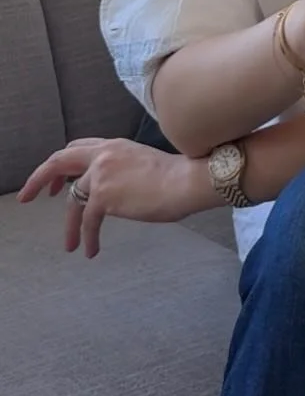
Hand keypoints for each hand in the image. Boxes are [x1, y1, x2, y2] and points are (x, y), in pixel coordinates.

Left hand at [17, 139, 211, 257]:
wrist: (188, 180)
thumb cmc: (178, 176)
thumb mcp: (144, 164)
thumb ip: (124, 170)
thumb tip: (117, 190)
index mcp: (114, 145)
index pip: (77, 147)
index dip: (61, 164)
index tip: (56, 183)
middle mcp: (104, 154)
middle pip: (59, 161)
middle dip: (38, 179)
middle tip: (25, 197)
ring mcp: (101, 173)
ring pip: (73, 200)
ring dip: (69, 225)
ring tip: (69, 245)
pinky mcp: (104, 194)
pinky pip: (87, 220)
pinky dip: (87, 237)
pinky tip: (91, 250)